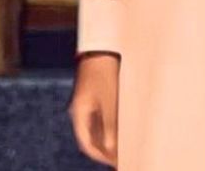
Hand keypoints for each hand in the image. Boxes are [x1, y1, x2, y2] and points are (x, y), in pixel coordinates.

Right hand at [68, 51, 119, 167]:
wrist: (103, 45)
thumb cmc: (105, 71)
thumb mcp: (109, 100)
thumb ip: (110, 126)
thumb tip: (111, 149)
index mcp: (78, 112)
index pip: (86, 143)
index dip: (100, 156)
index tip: (114, 162)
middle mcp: (80, 109)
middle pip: (91, 136)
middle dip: (105, 148)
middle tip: (121, 155)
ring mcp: (87, 101)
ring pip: (97, 126)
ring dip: (108, 136)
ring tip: (125, 143)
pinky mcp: (95, 93)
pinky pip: (101, 115)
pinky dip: (110, 124)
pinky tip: (123, 126)